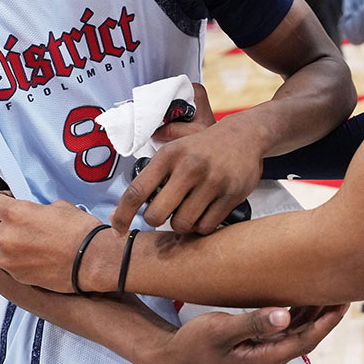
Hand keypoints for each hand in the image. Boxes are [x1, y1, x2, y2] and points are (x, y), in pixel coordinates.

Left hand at [0, 194, 105, 292]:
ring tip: (22, 244)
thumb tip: (30, 212)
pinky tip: (31, 257)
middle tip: (14, 225)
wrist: (92, 260)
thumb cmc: (80, 230)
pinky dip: (14, 261)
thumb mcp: (57, 206)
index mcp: (15, 213)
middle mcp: (6, 237)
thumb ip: (35, 209)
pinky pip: (6, 266)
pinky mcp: (16, 276)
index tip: (7, 202)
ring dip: (3, 245)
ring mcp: (9, 259)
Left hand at [112, 84, 263, 234]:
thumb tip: (123, 206)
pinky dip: (202, 225)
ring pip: (182, 224)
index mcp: (169, 155)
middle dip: (157, 220)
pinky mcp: (231, 194)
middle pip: (156, 216)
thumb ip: (152, 171)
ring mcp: (212, 181)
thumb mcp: (176, 145)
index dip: (122, 214)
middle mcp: (189, 167)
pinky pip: (206, 226)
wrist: (245, 135)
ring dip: (182, 223)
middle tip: (165, 212)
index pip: (137, 191)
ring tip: (189, 209)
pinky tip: (206, 211)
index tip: (117, 228)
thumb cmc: (203, 147)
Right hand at [148, 304, 347, 363]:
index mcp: (265, 358)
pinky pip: (285, 327)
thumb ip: (253, 323)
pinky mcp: (257, 342)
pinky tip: (301, 295)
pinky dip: (297, 311)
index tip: (342, 301)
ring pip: (298, 330)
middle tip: (344, 287)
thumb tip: (284, 315)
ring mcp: (264, 350)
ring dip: (314, 311)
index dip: (327, 321)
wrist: (174, 356)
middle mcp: (269, 356)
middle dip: (327, 314)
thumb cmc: (194, 344)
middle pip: (308, 335)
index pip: (307, 339)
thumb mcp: (221, 330)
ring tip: (328, 288)